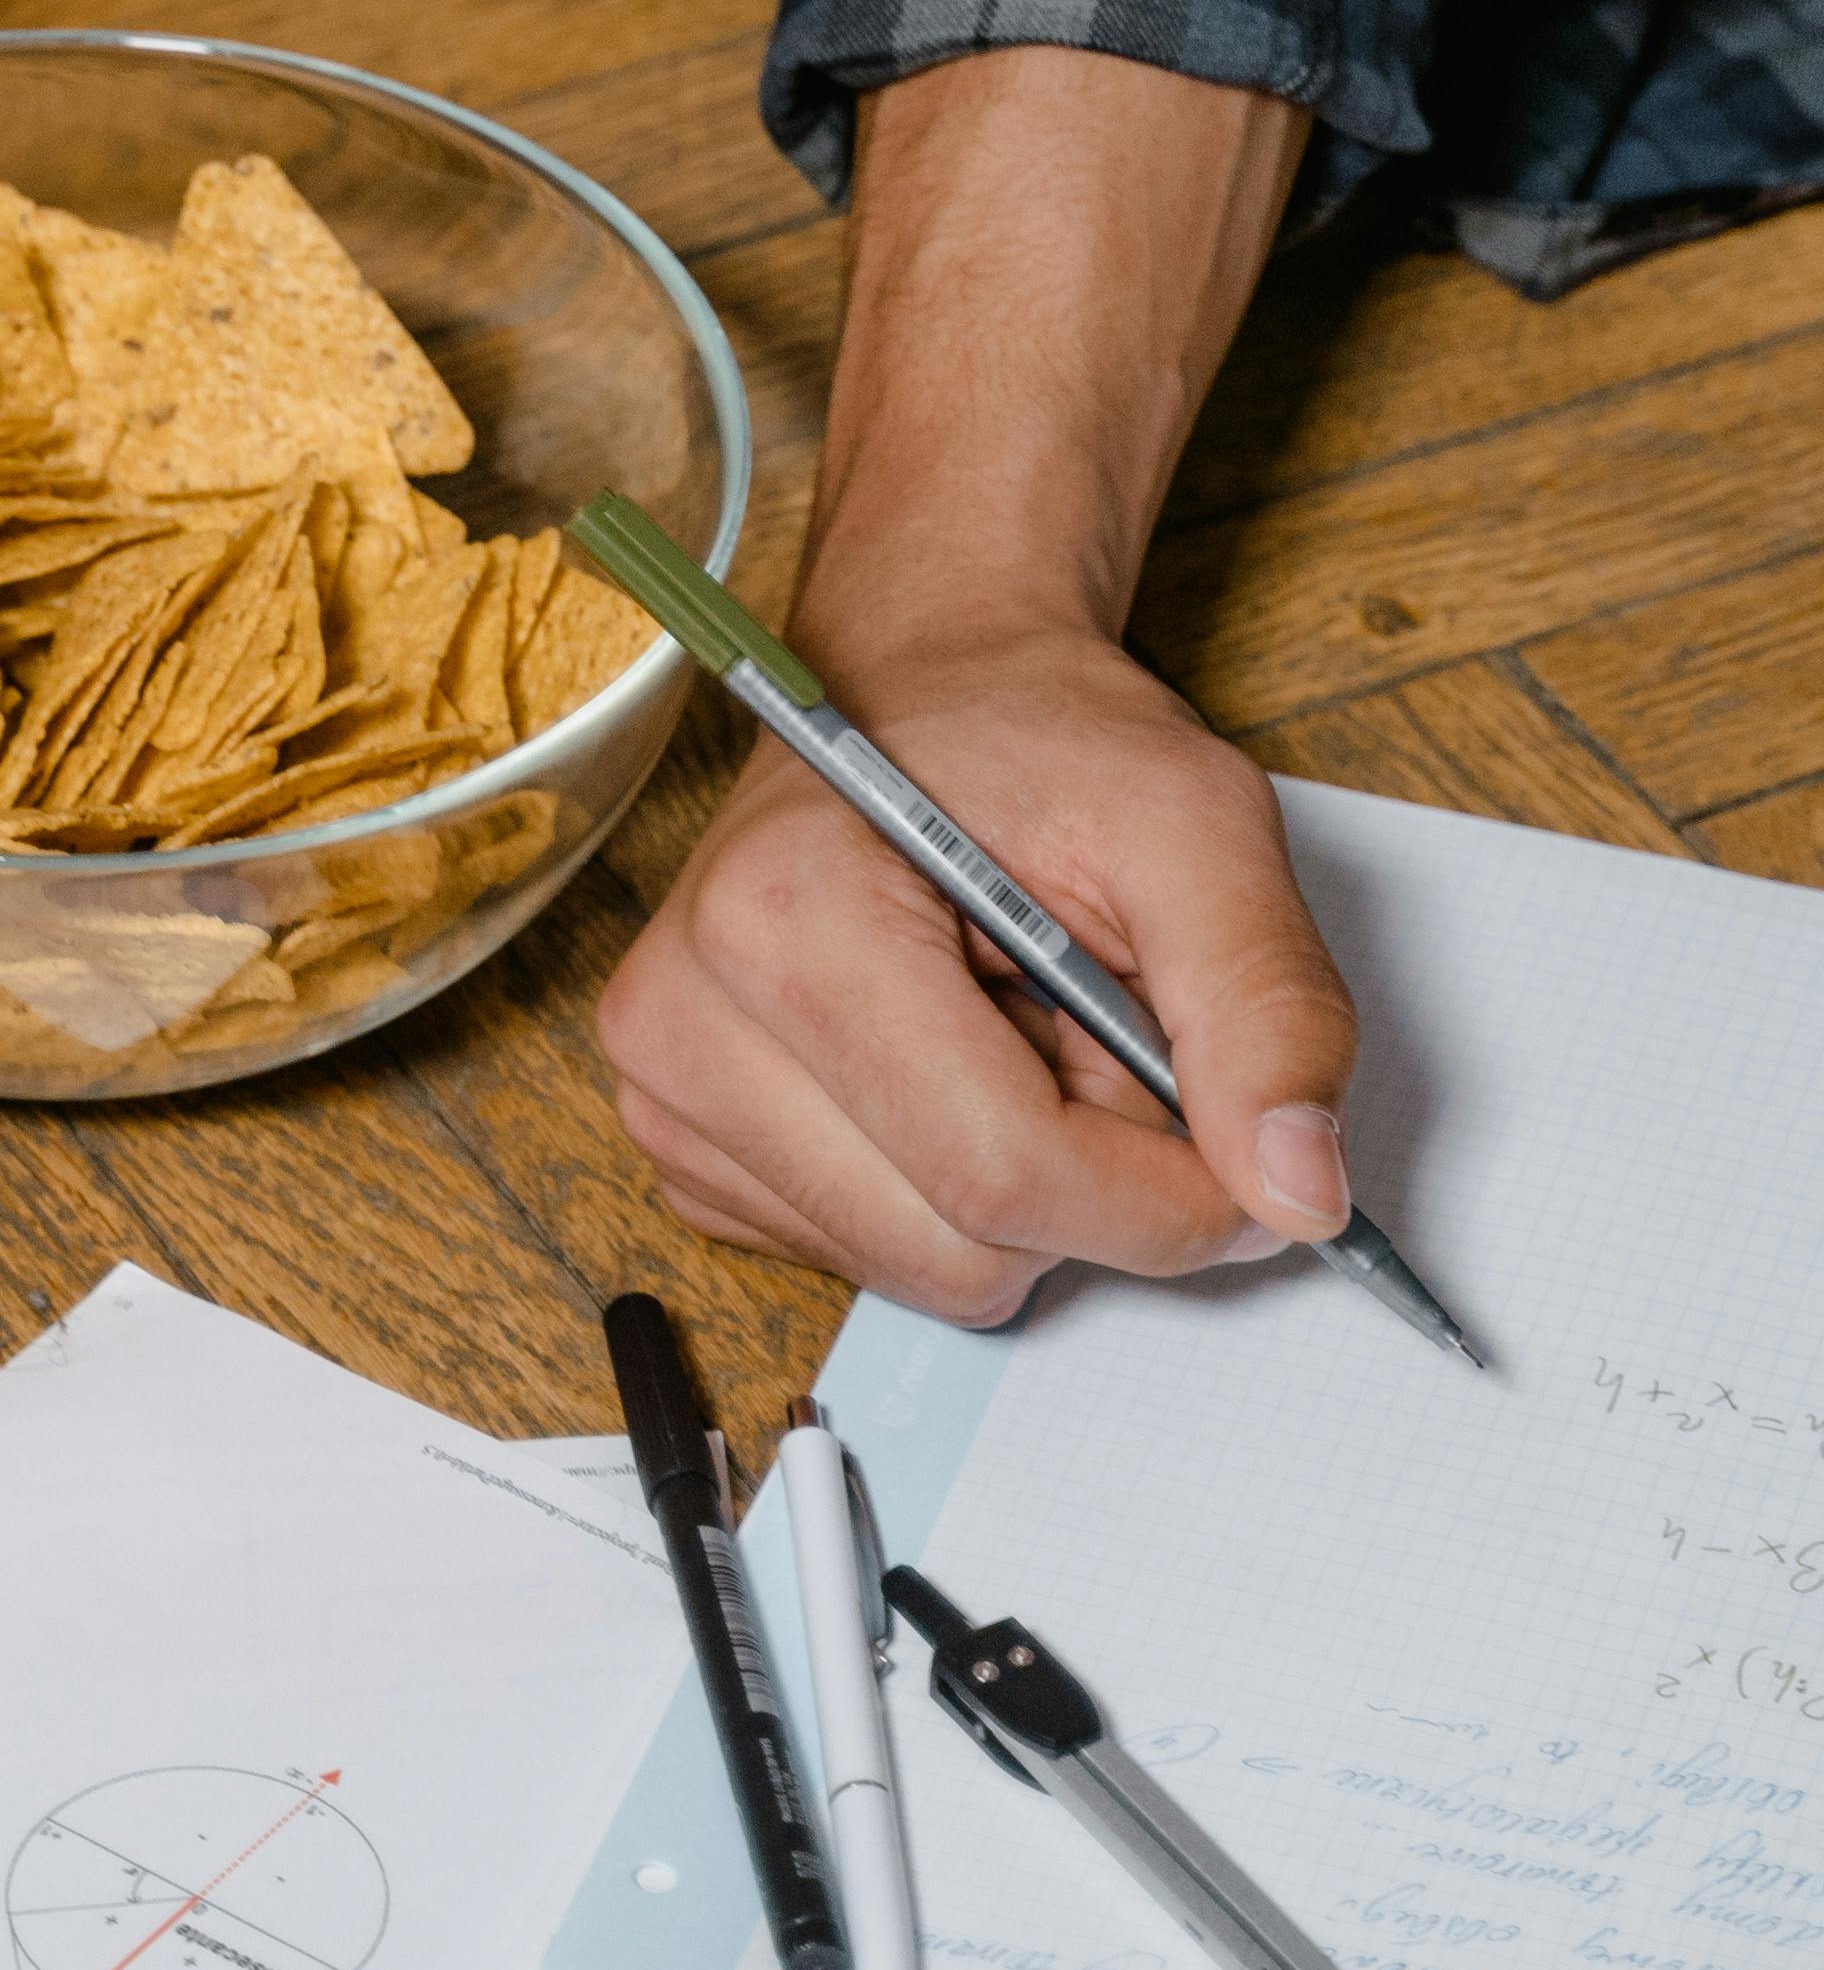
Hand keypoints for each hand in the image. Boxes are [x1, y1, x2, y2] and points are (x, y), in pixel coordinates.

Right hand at [596, 619, 1362, 1328]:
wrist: (926, 693)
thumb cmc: (1044, 742)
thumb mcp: (1198, 823)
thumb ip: (1269, 1004)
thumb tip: (1301, 1192)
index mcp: (785, 916)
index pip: (1003, 1171)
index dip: (1169, 1198)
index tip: (1249, 1149)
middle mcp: (685, 1016)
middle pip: (962, 1248)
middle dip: (1096, 1187)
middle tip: (1113, 1043)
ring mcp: (667, 1096)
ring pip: (926, 1276)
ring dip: (1030, 1192)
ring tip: (1028, 1041)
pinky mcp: (686, 1149)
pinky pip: (876, 1262)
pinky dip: (957, 1197)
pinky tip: (958, 1072)